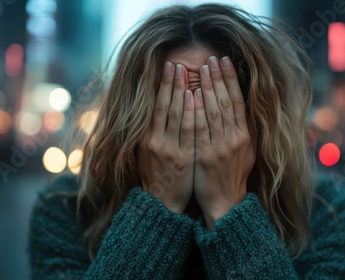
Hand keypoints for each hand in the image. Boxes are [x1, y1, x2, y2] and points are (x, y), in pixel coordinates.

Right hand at [138, 62, 194, 213]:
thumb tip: (159, 104)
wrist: (161, 204)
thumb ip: (152, 130)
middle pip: (164, 106)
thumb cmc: (157, 174)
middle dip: (171, 83)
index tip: (168, 66)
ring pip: (177, 116)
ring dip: (183, 93)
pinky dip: (194, 113)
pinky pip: (190, 132)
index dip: (161, 85)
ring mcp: (169, 150)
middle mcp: (155, 141)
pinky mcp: (183, 159)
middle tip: (177, 63)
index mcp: (146, 138)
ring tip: (189, 74)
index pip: (155, 106)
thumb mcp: (148, 151)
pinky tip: (198, 98)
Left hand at [193, 56, 255, 227]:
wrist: (225, 201)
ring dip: (208, 88)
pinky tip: (192, 94)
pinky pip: (201, 129)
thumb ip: (243, 129)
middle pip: (226, 102)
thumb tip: (241, 105)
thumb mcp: (245, 151)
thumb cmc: (232, 174)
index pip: (237, 101)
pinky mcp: (206, 156)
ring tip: (202, 69)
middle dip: (219, 78)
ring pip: (214, 112)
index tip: (225, 61)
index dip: (231, 80)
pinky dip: (197, 110)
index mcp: (245, 135)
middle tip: (212, 58)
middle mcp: (235, 139)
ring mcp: (221, 147)